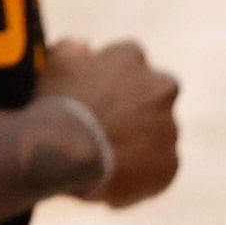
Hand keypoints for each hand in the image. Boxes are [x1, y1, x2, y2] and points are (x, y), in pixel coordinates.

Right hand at [38, 37, 179, 207]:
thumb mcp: (56, 64)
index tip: (99, 99)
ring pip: (159, 135)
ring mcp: (168, 127)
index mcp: (132, 57)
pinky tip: (116, 180)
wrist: (66, 150)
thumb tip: (84, 44)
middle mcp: (160, 88)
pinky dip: (144, 174)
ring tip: (108, 161)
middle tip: (112, 128)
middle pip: (156, 95)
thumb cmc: (57, 105)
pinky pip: (160, 169)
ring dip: (142, 143)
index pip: (130, 65)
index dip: (114, 83)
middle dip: (141, 109)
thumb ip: (71, 48)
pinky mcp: (169, 164)